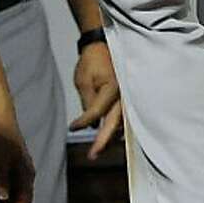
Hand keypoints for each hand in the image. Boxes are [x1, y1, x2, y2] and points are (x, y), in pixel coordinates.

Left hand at [70, 42, 122, 159]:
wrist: (103, 47)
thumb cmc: (92, 61)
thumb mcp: (83, 81)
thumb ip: (88, 103)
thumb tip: (92, 125)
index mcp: (113, 87)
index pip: (98, 111)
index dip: (85, 122)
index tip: (73, 128)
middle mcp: (126, 94)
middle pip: (116, 123)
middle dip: (104, 141)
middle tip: (93, 155)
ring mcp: (130, 97)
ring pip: (123, 123)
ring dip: (111, 136)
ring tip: (98, 149)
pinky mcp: (130, 99)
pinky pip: (125, 117)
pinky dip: (117, 127)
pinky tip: (108, 136)